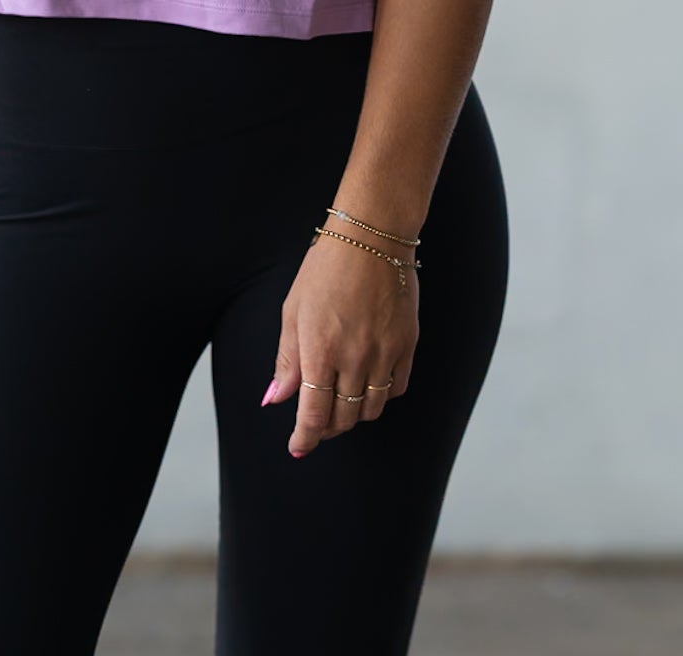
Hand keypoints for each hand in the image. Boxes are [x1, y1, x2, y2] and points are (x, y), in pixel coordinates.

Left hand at [262, 232, 419, 457]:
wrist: (371, 236)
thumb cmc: (325, 268)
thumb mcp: (293, 309)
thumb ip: (286, 359)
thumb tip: (275, 400)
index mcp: (319, 349)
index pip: (313, 413)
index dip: (305, 437)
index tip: (298, 447)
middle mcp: (354, 357)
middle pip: (343, 417)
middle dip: (326, 428)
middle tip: (316, 423)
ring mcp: (384, 353)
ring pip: (370, 408)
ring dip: (353, 415)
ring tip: (341, 404)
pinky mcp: (407, 345)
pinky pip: (396, 389)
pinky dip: (381, 396)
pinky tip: (368, 386)